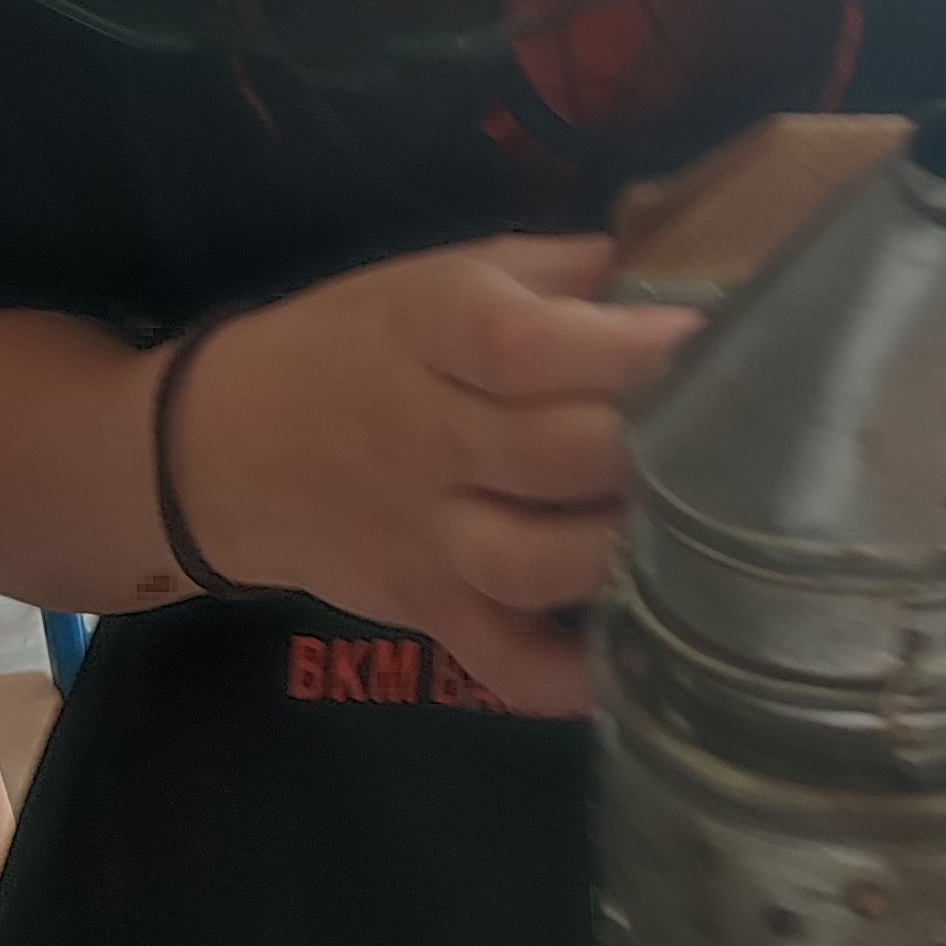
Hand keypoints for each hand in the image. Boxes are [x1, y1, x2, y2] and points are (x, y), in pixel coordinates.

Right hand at [165, 237, 700, 714]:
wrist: (217, 447)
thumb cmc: (355, 343)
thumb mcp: (439, 275)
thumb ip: (555, 272)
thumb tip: (669, 269)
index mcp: (433, 330)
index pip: (526, 346)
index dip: (625, 349)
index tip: (707, 340)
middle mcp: (427, 435)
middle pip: (552, 456)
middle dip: (648, 450)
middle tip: (728, 441)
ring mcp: (425, 534)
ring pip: (533, 563)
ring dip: (621, 554)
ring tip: (694, 534)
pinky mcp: (425, 609)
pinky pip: (502, 660)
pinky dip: (571, 676)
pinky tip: (638, 658)